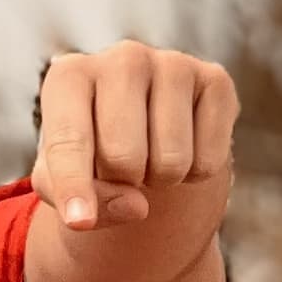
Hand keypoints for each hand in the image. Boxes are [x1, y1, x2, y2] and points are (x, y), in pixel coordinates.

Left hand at [31, 41, 237, 240]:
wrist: (144, 130)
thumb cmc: (92, 155)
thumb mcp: (65, 183)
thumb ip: (82, 200)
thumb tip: (136, 207)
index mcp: (69, 77)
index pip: (69, 140)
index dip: (74, 187)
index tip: (80, 222)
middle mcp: (122, 58)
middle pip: (123, 158)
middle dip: (124, 182)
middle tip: (123, 166)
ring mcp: (173, 63)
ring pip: (171, 162)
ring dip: (161, 180)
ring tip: (151, 155)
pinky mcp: (216, 80)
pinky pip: (208, 160)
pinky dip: (195, 174)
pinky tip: (184, 145)